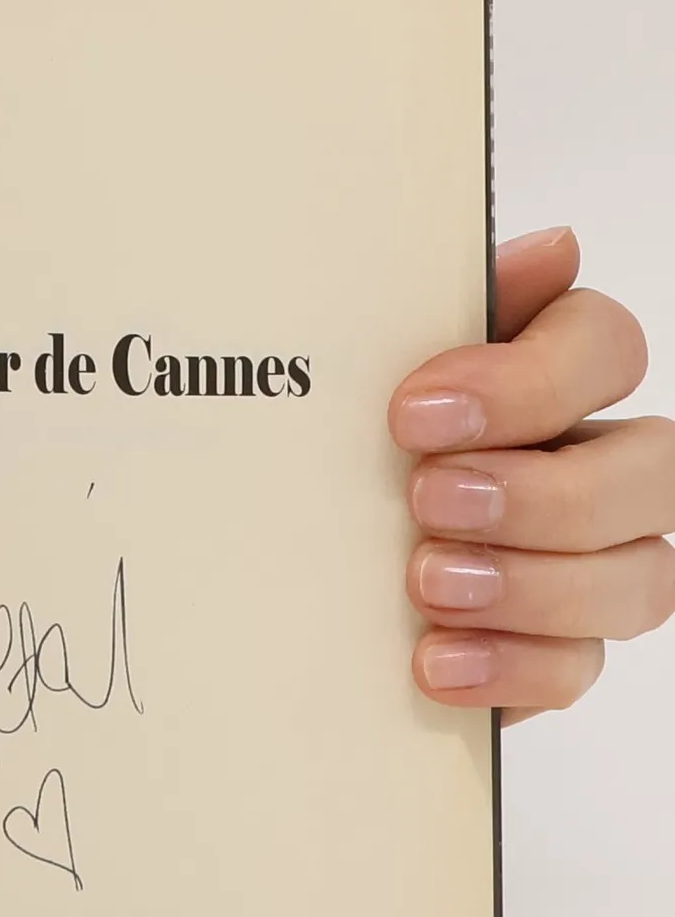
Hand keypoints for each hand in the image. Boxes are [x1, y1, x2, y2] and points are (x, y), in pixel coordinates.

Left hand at [392, 225, 674, 721]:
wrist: (278, 553)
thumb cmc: (345, 439)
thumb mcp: (367, 369)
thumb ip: (441, 311)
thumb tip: (551, 248)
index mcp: (557, 379)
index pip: (608, 349)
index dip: (529, 383)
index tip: (414, 412)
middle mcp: (599, 466)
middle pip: (653, 473)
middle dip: (542, 493)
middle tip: (427, 500)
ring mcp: (591, 564)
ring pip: (638, 580)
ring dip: (531, 585)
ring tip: (426, 583)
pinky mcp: (553, 650)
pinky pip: (577, 668)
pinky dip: (510, 667)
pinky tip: (435, 660)